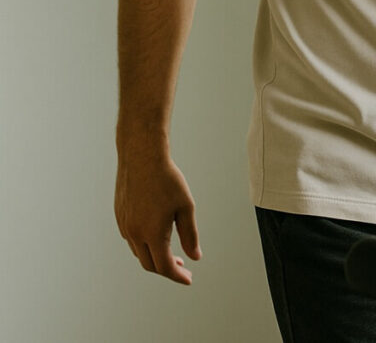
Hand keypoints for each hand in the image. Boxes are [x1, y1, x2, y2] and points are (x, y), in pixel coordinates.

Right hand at [115, 145, 201, 284]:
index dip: (177, 275)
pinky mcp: (119, 216)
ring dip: (154, 258)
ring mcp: (124, 225)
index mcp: (152, 234)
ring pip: (138, 253)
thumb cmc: (168, 180)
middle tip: (183, 267)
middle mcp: (134, 234)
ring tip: (171, 254)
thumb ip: (190, 235)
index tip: (189, 278)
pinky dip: (144, 246)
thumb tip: (194, 257)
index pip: (164, 266)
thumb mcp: (186, 207)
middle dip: (167, 269)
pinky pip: (131, 240)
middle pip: (149, 264)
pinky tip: (155, 238)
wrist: (141, 157)